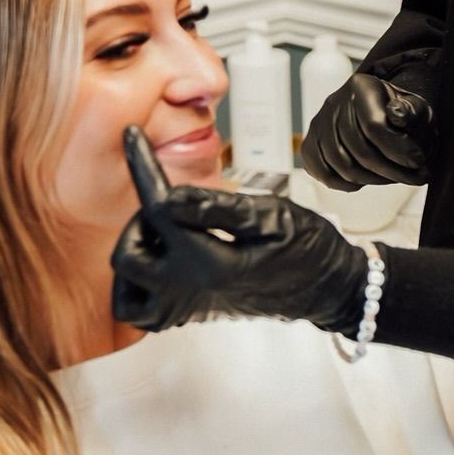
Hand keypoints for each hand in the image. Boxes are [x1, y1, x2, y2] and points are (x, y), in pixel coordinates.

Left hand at [112, 127, 368, 333]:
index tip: (133, 138)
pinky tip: (161, 262)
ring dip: (136, 255)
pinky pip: (140, 312)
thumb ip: (217, 208)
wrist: (328, 290)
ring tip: (166, 235)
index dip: (143, 166)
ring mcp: (188, 308)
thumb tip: (172, 195)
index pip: (159, 208)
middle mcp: (192, 290)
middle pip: (128, 255)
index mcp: (212, 262)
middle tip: (168, 205)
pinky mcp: (190, 315)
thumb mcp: (272, 216)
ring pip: (125, 290)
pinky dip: (138, 286)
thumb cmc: (310, 251)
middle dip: (139, 222)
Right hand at [300, 72, 435, 190]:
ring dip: (374, 180)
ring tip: (395, 178)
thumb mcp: (416, 107)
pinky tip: (366, 181)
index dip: (398, 150)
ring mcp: (319, 124)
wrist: (381, 116)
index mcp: (361, 87)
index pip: (374, 126)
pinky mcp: (310, 144)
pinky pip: (323, 173)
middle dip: (392, 171)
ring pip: (343, 166)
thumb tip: (397, 114)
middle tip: (416, 177)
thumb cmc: (402, 115)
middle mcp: (334, 103)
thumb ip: (412, 110)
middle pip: (360, 150)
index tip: (419, 163)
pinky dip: (346, 184)